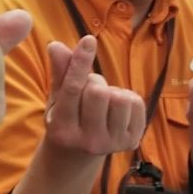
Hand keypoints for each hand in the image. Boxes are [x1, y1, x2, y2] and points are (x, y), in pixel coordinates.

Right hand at [43, 36, 145, 156]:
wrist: (79, 153)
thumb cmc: (65, 118)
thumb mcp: (56, 98)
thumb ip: (59, 71)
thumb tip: (55, 45)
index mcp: (62, 130)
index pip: (72, 90)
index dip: (80, 62)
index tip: (88, 40)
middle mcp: (87, 141)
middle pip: (98, 92)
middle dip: (94, 82)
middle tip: (88, 90)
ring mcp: (111, 144)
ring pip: (119, 98)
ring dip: (111, 91)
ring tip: (102, 101)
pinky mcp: (131, 142)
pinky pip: (136, 104)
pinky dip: (127, 98)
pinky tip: (116, 108)